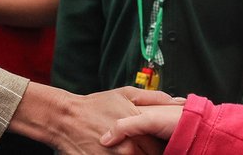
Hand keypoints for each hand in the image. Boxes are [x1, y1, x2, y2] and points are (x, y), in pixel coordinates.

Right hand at [60, 87, 175, 154]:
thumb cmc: (95, 105)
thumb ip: (153, 98)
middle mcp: (130, 147)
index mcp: (139, 127)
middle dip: (153, 152)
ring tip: (130, 148)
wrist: (65, 119)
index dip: (166, 144)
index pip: (164, 145)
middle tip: (146, 145)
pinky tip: (119, 152)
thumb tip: (176, 100)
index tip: (164, 140)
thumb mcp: (124, 94)